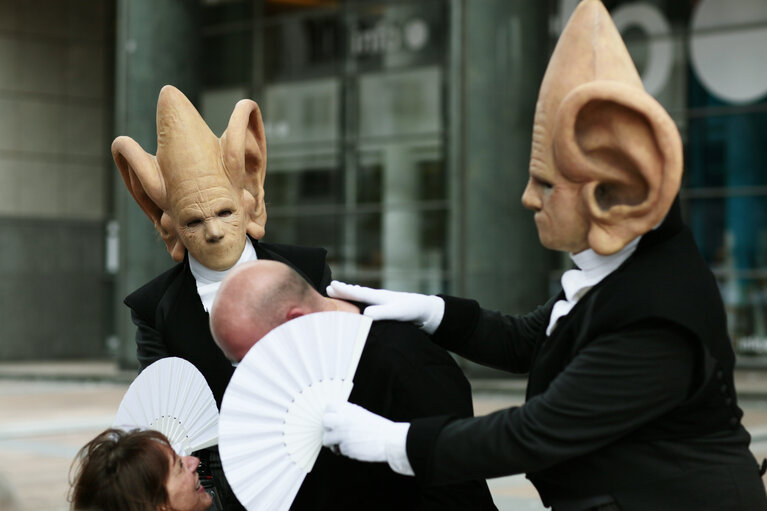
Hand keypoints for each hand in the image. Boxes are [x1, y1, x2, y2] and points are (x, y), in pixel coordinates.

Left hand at [322, 401, 413, 475]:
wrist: (389, 440)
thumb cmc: (377, 428)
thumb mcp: (362, 415)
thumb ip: (348, 415)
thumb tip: (335, 419)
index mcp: (349, 410)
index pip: (329, 406)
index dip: (330, 413)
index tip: (333, 418)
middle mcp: (344, 420)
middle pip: (324, 421)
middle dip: (327, 428)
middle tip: (334, 433)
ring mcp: (343, 435)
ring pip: (327, 439)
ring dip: (333, 443)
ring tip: (342, 444)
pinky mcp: (346, 448)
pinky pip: (339, 450)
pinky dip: (345, 450)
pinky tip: (355, 448)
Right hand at [326, 281, 444, 333]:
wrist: (426, 309)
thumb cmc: (412, 310)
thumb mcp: (397, 312)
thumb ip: (381, 313)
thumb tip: (364, 314)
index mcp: (378, 297)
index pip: (357, 293)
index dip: (344, 291)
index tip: (331, 287)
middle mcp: (378, 297)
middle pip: (357, 293)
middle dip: (343, 290)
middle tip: (328, 287)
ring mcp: (382, 301)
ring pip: (362, 296)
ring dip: (350, 294)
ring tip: (338, 290)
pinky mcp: (385, 307)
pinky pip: (367, 302)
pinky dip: (359, 299)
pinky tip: (358, 303)